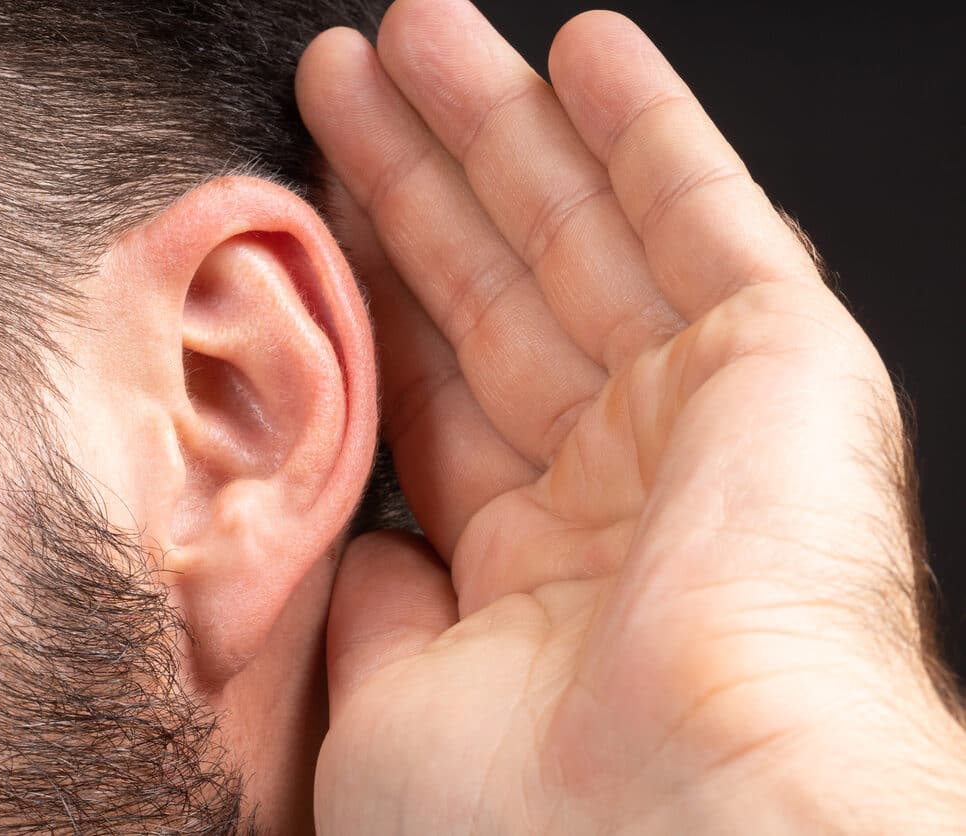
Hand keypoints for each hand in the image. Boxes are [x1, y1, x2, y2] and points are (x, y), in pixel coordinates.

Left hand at [296, 2, 965, 832]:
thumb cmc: (533, 821)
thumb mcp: (391, 709)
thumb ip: (374, 613)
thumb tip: (359, 552)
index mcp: (528, 570)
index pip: (435, 387)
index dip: (369, 287)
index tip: (310, 201)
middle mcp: (617, 483)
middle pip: (493, 290)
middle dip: (415, 179)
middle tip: (343, 73)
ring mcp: (700, 417)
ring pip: (584, 235)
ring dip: (506, 127)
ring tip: (421, 32)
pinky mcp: (786, 367)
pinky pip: (708, 219)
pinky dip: (652, 130)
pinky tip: (588, 50)